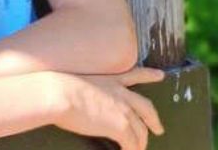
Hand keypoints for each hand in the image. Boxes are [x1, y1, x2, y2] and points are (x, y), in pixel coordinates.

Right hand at [46, 67, 164, 149]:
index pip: (135, 75)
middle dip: (154, 120)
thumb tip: (79, 100)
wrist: (57, 94)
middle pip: (146, 108)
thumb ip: (84, 90)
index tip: (160, 75)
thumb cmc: (57, 86)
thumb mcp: (76, 81)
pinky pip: (132, 144)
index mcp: (110, 80)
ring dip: (140, 142)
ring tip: (138, 149)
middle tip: (159, 129)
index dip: (149, 75)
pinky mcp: (121, 127)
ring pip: (140, 130)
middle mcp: (121, 94)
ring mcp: (123, 111)